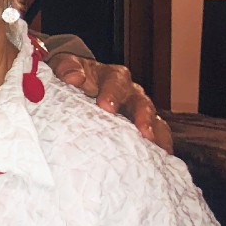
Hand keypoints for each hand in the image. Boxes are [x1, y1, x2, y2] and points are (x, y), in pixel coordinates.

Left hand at [47, 53, 172, 153]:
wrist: (74, 82)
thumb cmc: (70, 76)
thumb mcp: (64, 66)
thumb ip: (67, 68)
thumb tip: (74, 77)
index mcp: (111, 76)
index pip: (115, 80)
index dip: (112, 93)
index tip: (106, 106)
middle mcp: (129, 91)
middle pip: (141, 101)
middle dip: (142, 116)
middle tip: (142, 131)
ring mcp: (136, 109)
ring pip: (153, 118)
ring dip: (156, 133)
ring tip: (158, 149)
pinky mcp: (139, 125)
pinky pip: (155, 134)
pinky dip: (160, 145)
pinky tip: (161, 159)